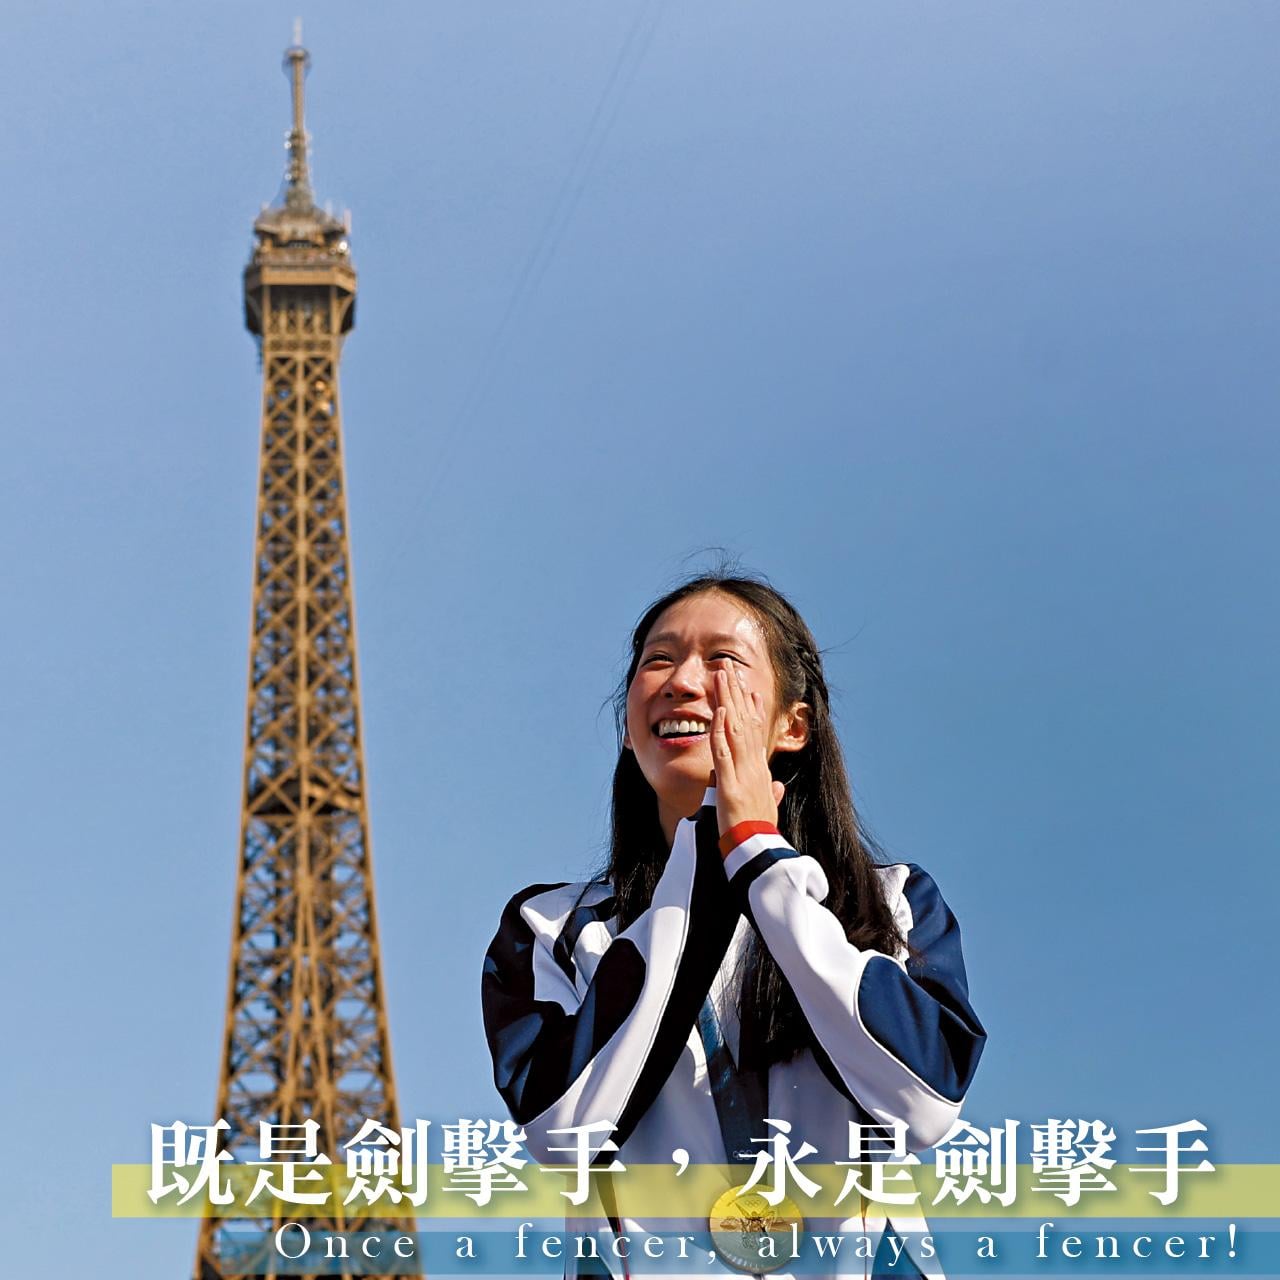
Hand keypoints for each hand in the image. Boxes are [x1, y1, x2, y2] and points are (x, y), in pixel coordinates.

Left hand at [709, 667, 785, 836]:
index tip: (750, 690)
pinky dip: (721, 732)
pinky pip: (724, 754)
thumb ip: (771, 794)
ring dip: (728, 701)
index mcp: (760, 771)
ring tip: (721, 677)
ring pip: (735, 729)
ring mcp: (743, 773)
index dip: (753, 710)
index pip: (757, 733)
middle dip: (736, 693)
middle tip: (728, 668)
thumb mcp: (768, 809)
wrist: (758, 852)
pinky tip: (718, 713)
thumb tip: (778, 786)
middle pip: (746, 722)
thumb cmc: (760, 832)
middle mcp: (754, 766)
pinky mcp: (730, 785)